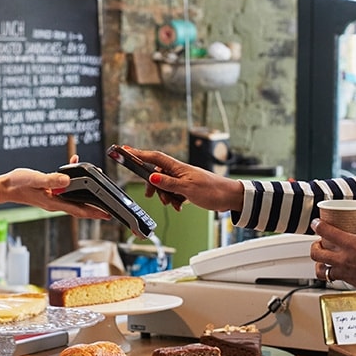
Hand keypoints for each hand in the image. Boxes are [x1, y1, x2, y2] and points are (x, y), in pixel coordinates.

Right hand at [3, 167, 110, 220]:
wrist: (5, 186)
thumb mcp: (35, 179)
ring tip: (99, 193)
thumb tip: (67, 180)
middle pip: (80, 208)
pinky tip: (75, 167)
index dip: (94, 212)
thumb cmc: (17, 183)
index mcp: (54, 202)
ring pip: (75, 200)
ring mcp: (53, 199)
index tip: (107, 214)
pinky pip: (67, 190)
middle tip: (110, 210)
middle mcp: (56, 203)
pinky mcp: (51, 193)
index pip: (79, 210)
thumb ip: (51, 179)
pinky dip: (74, 182)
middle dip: (95, 209)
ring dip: (88, 197)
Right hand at [126, 147, 243, 212]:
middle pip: (156, 174)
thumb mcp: (187, 189)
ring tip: (173, 203)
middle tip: (151, 196)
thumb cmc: (213, 190)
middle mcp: (178, 171)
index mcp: (178, 167)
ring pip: (164, 185)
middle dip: (153, 186)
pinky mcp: (186, 187)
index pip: (154, 157)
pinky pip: (173, 192)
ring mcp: (182, 179)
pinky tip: (178, 206)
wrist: (230, 197)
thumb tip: (151, 178)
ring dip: (165, 196)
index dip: (139, 153)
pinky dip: (173, 200)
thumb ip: (168, 184)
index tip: (125, 149)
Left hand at [310, 213, 355, 296]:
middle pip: (316, 253)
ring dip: (320, 264)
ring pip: (321, 271)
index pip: (325, 232)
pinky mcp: (352, 284)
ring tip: (324, 260)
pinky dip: (335, 273)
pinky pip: (336, 279)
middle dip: (314, 246)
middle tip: (319, 243)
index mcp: (351, 244)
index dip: (317, 225)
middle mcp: (344, 259)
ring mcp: (346, 273)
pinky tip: (341, 269)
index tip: (316, 223)